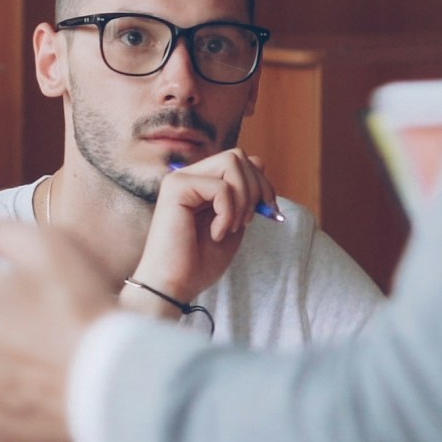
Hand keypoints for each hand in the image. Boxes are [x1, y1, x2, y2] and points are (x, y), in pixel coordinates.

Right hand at [131, 150, 274, 311]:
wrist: (173, 286)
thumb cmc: (199, 262)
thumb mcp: (234, 223)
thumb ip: (245, 195)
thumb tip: (260, 163)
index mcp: (202, 184)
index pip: (241, 161)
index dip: (261, 183)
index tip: (268, 212)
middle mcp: (189, 176)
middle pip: (239, 156)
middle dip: (256, 188)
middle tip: (248, 222)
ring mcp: (180, 179)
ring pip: (232, 162)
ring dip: (243, 198)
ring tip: (232, 226)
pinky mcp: (176, 188)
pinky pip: (221, 187)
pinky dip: (228, 213)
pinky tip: (216, 233)